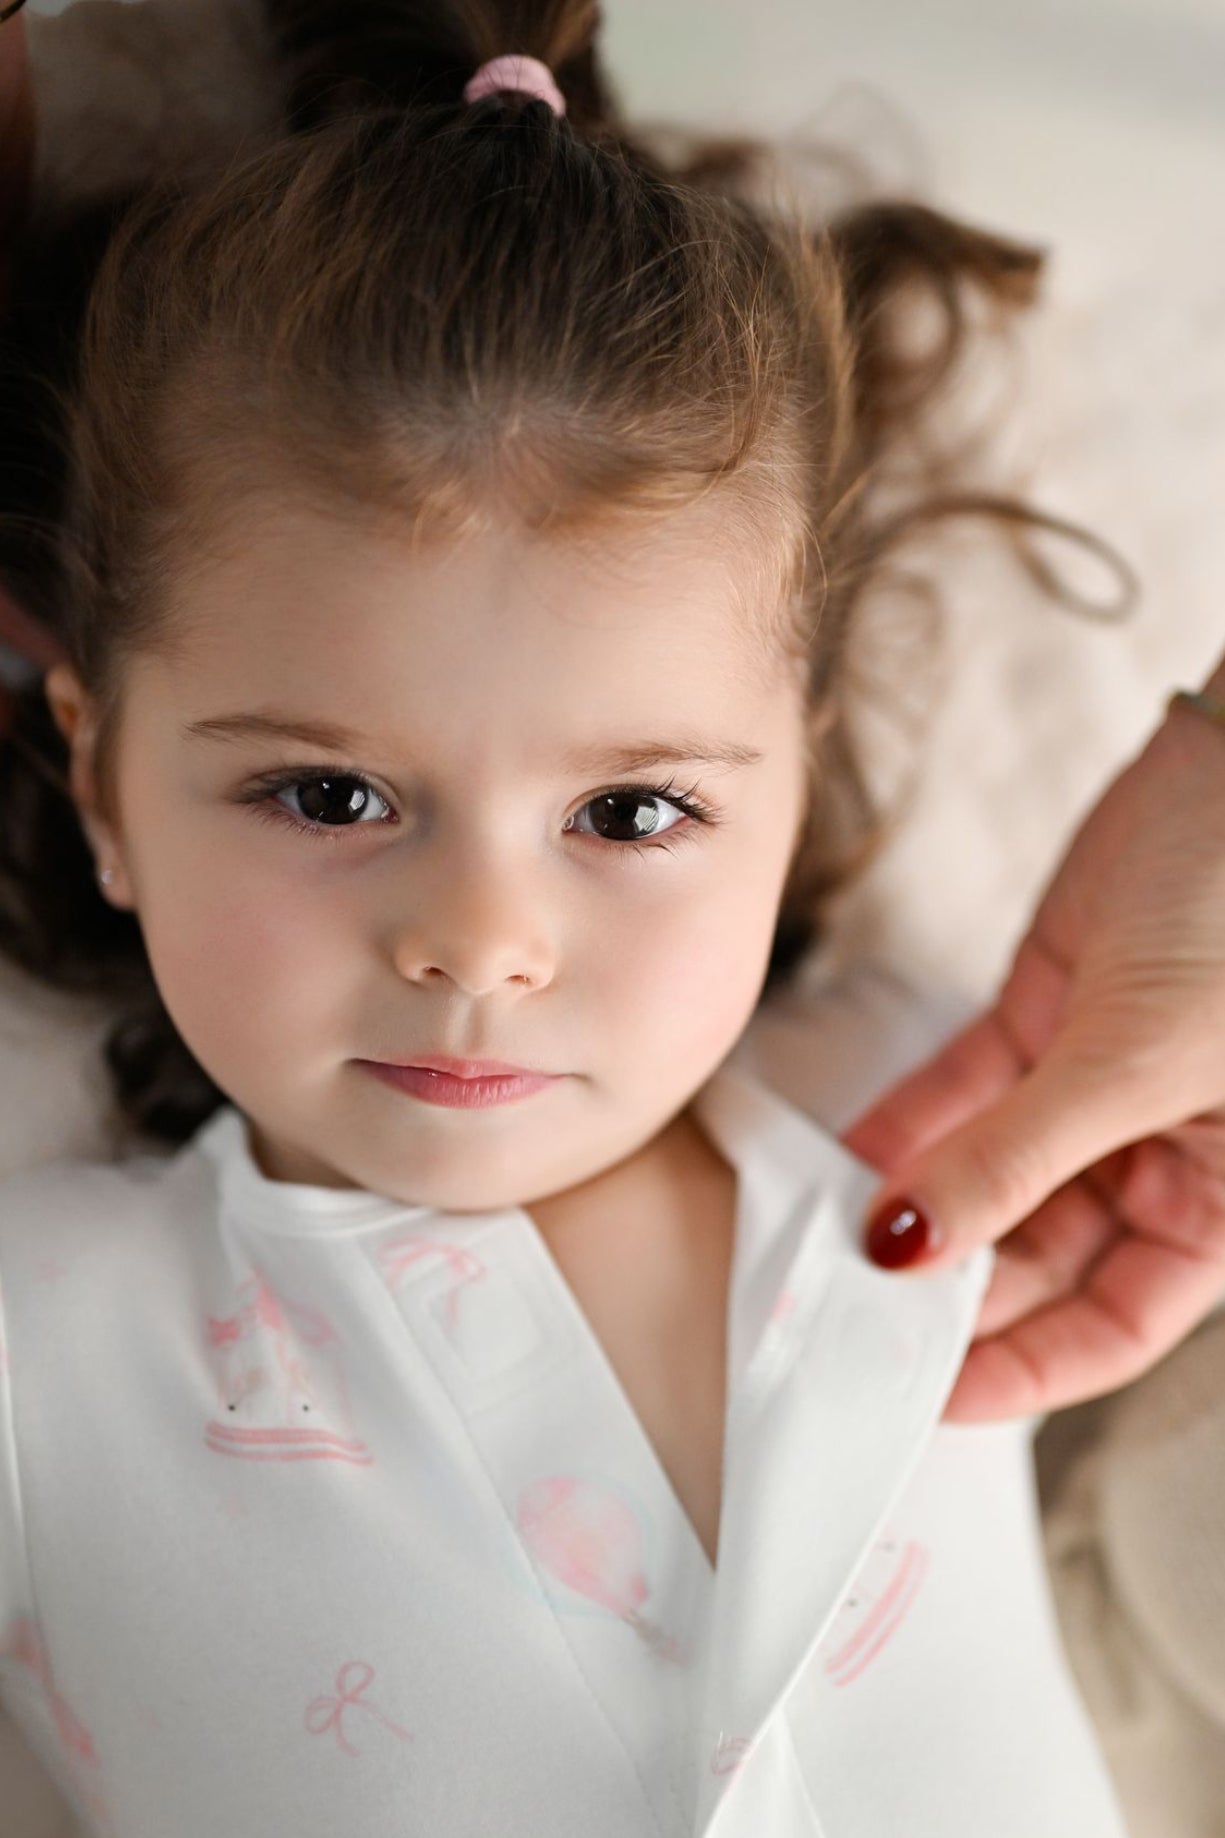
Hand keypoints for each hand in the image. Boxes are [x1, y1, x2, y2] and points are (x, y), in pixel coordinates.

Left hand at [840, 670, 1224, 1423]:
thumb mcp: (1137, 1061)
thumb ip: (1014, 1161)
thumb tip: (906, 1249)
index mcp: (1223, 1204)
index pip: (1113, 1327)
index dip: (1020, 1368)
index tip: (919, 1389)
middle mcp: (1159, 1162)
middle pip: (1035, 1263)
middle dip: (941, 1288)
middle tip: (841, 1312)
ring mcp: (1093, 1096)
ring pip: (984, 1185)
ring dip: (906, 1211)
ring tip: (820, 1244)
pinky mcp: (1041, 1027)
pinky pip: (958, 1103)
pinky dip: (899, 1132)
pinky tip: (839, 1164)